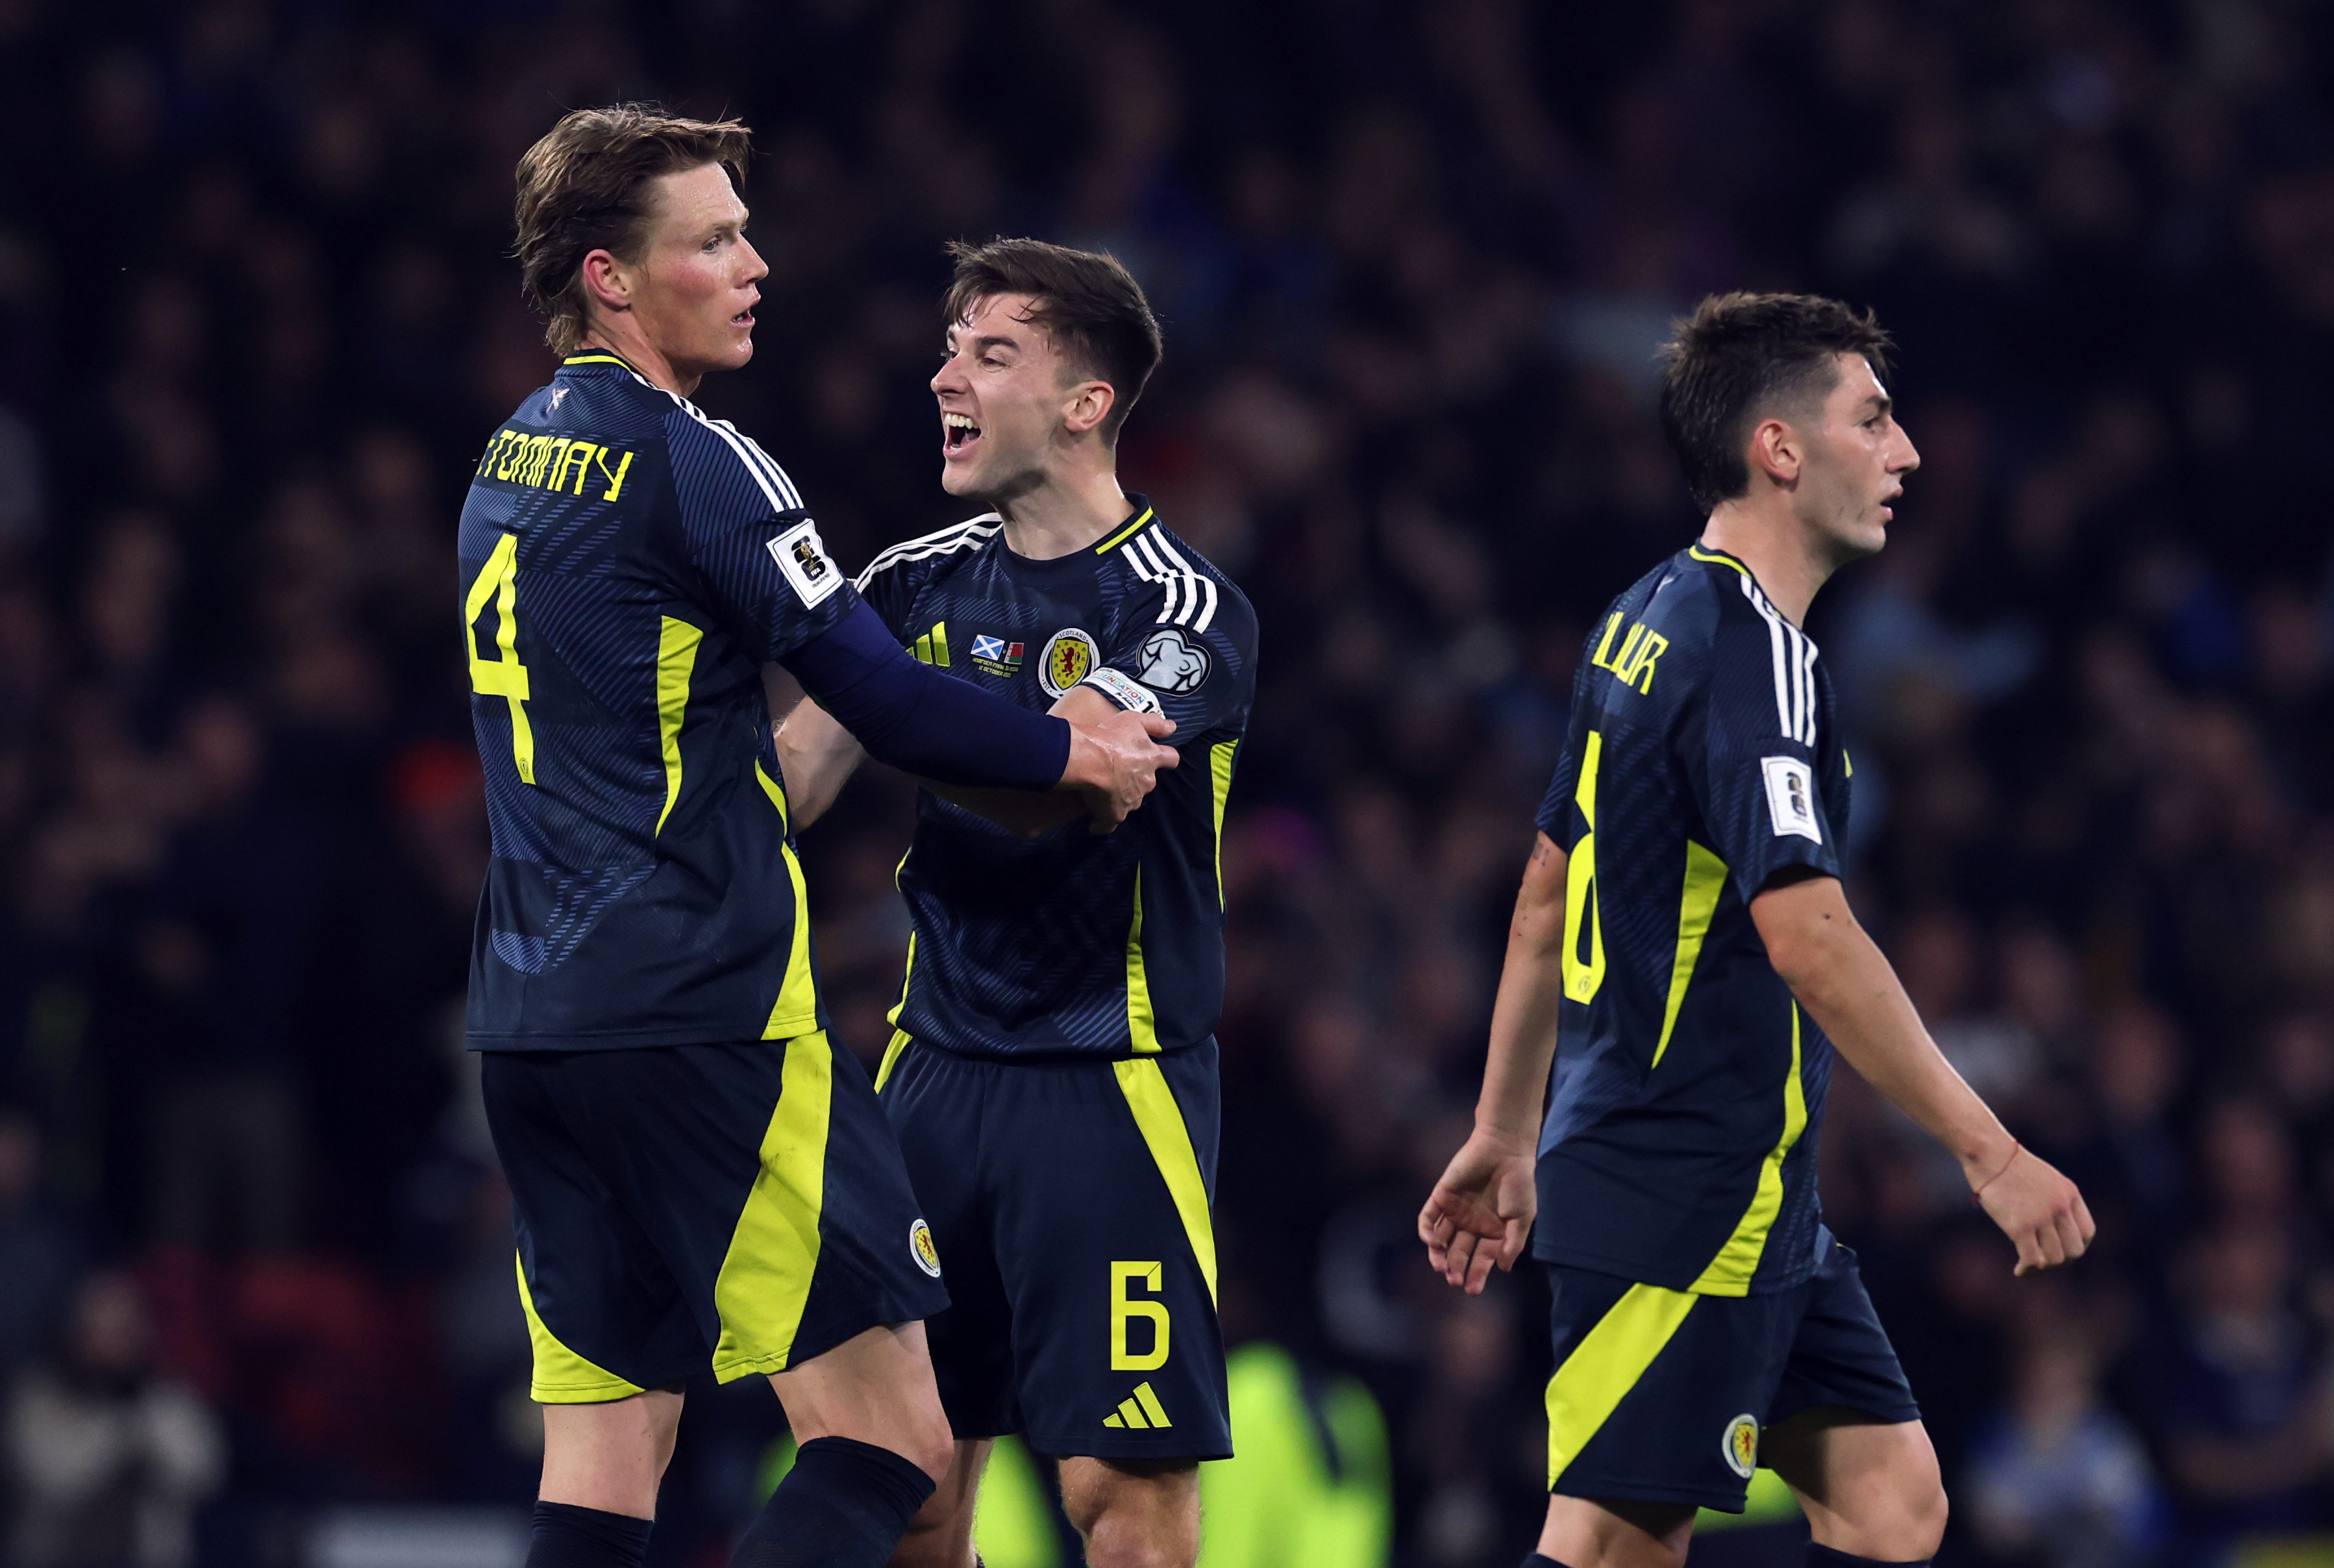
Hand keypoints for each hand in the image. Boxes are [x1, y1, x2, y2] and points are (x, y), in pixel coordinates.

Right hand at [1061, 708, 1177, 832]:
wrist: (1088, 760)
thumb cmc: (1109, 738)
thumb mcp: (1134, 720)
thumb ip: (1155, 724)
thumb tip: (1173, 727)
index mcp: (1152, 759)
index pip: (1171, 759)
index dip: (1166, 758)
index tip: (1160, 757)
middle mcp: (1146, 782)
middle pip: (1148, 781)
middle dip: (1137, 776)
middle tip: (1119, 769)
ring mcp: (1132, 801)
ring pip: (1131, 799)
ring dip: (1121, 794)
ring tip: (1103, 789)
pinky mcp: (1115, 814)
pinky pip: (1110, 822)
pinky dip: (1103, 822)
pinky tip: (1095, 823)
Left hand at [1418, 1126, 1537, 1293]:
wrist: (1504, 1150)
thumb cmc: (1518, 1183)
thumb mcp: (1522, 1218)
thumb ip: (1512, 1243)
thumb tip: (1504, 1269)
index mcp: (1492, 1231)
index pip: (1481, 1258)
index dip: (1477, 1275)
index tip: (1472, 1290)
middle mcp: (1472, 1223)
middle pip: (1459, 1252)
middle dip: (1456, 1268)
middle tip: (1455, 1281)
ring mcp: (1455, 1211)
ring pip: (1441, 1239)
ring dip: (1438, 1255)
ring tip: (1441, 1268)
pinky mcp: (1442, 1196)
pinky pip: (1429, 1217)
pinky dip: (1427, 1231)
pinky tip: (1432, 1242)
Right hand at [1971, 1145, 2094, 1275]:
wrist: (1988, 1153)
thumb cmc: (2008, 1164)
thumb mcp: (2044, 1178)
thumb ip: (2055, 1199)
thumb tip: (2052, 1226)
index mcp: (2070, 1193)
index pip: (2087, 1233)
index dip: (2076, 1247)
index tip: (2060, 1250)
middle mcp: (2061, 1207)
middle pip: (2074, 1250)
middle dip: (2061, 1262)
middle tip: (2043, 1263)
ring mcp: (2042, 1217)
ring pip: (2055, 1259)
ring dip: (2043, 1269)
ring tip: (2029, 1268)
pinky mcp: (2020, 1226)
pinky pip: (2032, 1259)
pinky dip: (2027, 1270)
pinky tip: (2019, 1270)